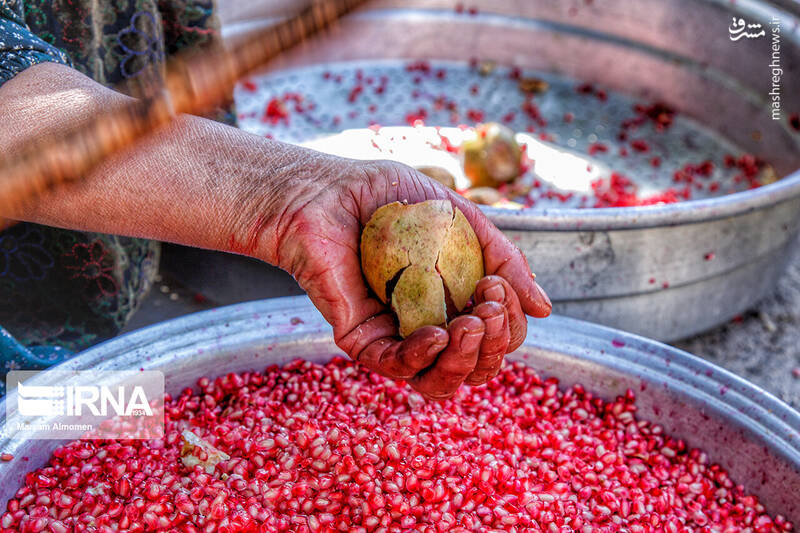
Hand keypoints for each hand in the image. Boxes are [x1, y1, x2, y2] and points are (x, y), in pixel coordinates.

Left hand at [262, 158, 550, 399]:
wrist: (331, 192)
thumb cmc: (392, 200)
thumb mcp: (464, 221)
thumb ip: (505, 259)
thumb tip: (544, 311)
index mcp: (458, 302)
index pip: (499, 337)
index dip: (510, 324)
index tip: (497, 285)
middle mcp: (432, 325)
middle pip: (478, 366)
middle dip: (496, 344)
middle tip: (490, 305)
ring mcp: (396, 336)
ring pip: (441, 381)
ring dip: (467, 361)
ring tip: (470, 325)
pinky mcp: (361, 339)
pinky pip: (396, 367)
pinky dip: (423, 357)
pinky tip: (437, 334)